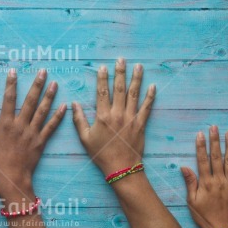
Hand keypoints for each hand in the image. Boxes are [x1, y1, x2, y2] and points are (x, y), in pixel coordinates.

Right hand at [0, 69, 65, 202]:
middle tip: (43, 71)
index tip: (13, 71)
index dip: (10, 84)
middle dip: (37, 84)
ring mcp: (32, 133)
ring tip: (55, 83)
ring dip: (49, 96)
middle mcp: (21, 125)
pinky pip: (51, 127)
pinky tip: (64, 106)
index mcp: (5, 123)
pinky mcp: (41, 142)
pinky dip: (58, 116)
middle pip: (30, 101)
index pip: (8, 99)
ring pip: (42, 111)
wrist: (11, 178)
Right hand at [72, 58, 155, 174]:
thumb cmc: (101, 154)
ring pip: (134, 94)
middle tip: (121, 59)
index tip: (103, 67)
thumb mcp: (85, 138)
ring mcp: (131, 118)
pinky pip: (147, 107)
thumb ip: (79, 120)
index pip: (102, 92)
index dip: (102, 78)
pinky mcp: (141, 124)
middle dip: (120, 72)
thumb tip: (74, 104)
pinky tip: (153, 86)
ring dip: (136, 79)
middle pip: (119, 88)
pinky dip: (150, 96)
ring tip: (138, 66)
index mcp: (102, 116)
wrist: (121, 168)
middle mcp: (117, 114)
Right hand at [181, 126, 227, 227]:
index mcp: (206, 182)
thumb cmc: (204, 216)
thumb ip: (190, 183)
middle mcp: (219, 180)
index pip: (202, 160)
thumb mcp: (192, 201)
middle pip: (217, 157)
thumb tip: (184, 167)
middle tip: (215, 127)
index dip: (201, 146)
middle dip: (215, 141)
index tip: (201, 134)